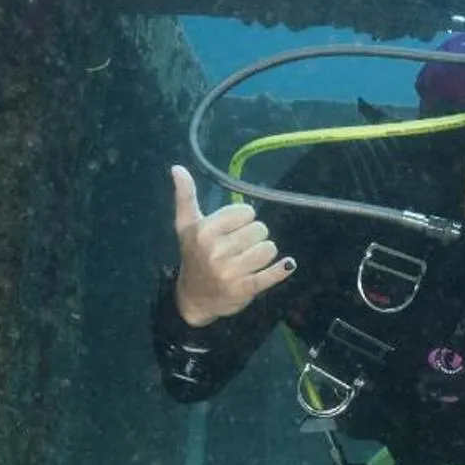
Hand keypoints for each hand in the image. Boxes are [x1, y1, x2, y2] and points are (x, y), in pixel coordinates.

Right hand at [170, 165, 294, 326]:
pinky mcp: (244, 289)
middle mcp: (216, 251)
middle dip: (254, 236)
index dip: (243, 219)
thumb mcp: (186, 225)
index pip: (246, 212)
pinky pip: (271, 275)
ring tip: (250, 259)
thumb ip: (185, 196)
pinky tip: (286, 265)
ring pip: (269, 249)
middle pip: (260, 229)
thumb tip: (177, 167)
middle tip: (239, 247)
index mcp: (204, 231)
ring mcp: (230, 272)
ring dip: (264, 253)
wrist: (194, 298)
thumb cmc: (193, 255)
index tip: (233, 228)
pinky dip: (281, 269)